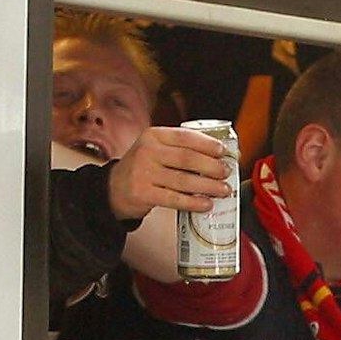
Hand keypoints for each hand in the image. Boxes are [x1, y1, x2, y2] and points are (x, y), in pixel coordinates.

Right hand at [107, 126, 233, 221]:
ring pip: (184, 180)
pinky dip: (193, 202)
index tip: (224, 151)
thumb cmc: (143, 168)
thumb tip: (216, 156)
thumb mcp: (155, 149)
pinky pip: (174, 198)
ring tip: (223, 190)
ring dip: (208, 186)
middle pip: (187, 159)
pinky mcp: (144, 193)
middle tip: (226, 172)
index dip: (207, 144)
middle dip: (211, 166)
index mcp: (154, 135)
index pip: (185, 137)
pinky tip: (206, 204)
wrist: (114, 188)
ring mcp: (144, 173)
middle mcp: (148, 151)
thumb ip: (179, 148)